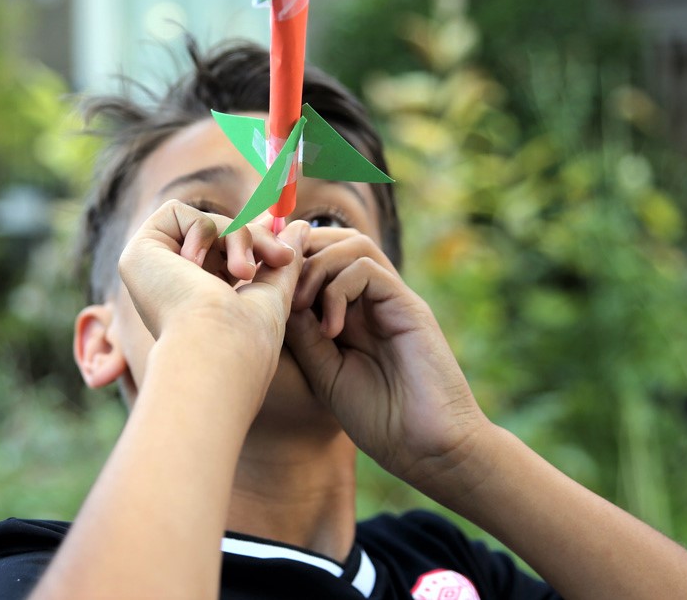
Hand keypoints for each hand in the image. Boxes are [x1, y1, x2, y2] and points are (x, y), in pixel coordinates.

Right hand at [119, 200, 309, 380]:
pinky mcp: (137, 253)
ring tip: (243, 272)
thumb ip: (281, 257)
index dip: (251, 239)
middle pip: (218, 234)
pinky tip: (194, 265)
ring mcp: (152, 271)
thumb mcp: (274, 292)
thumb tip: (302, 224)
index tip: (281, 234)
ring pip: (204, 223)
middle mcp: (172, 287)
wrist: (217, 348)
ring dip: (236, 237)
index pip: (223, 253)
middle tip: (280, 257)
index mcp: (198, 302)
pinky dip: (201, 229)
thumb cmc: (248, 337)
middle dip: (254, 238)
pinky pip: (176, 211)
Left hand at [285, 228, 487, 484]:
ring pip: (353, 244)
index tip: (258, 282)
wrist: (428, 448)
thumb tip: (277, 295)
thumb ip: (303, 333)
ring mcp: (392, 299)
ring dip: (316, 266)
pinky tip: (331, 330)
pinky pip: (369, 269)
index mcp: (351, 311)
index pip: (317, 258)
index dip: (286, 261)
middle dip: (298, 252)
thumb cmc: (378, 418)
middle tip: (277, 286)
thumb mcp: (324, 371)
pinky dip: (339, 289)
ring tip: (300, 306)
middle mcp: (372, 298)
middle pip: (335, 238)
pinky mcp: (409, 306)